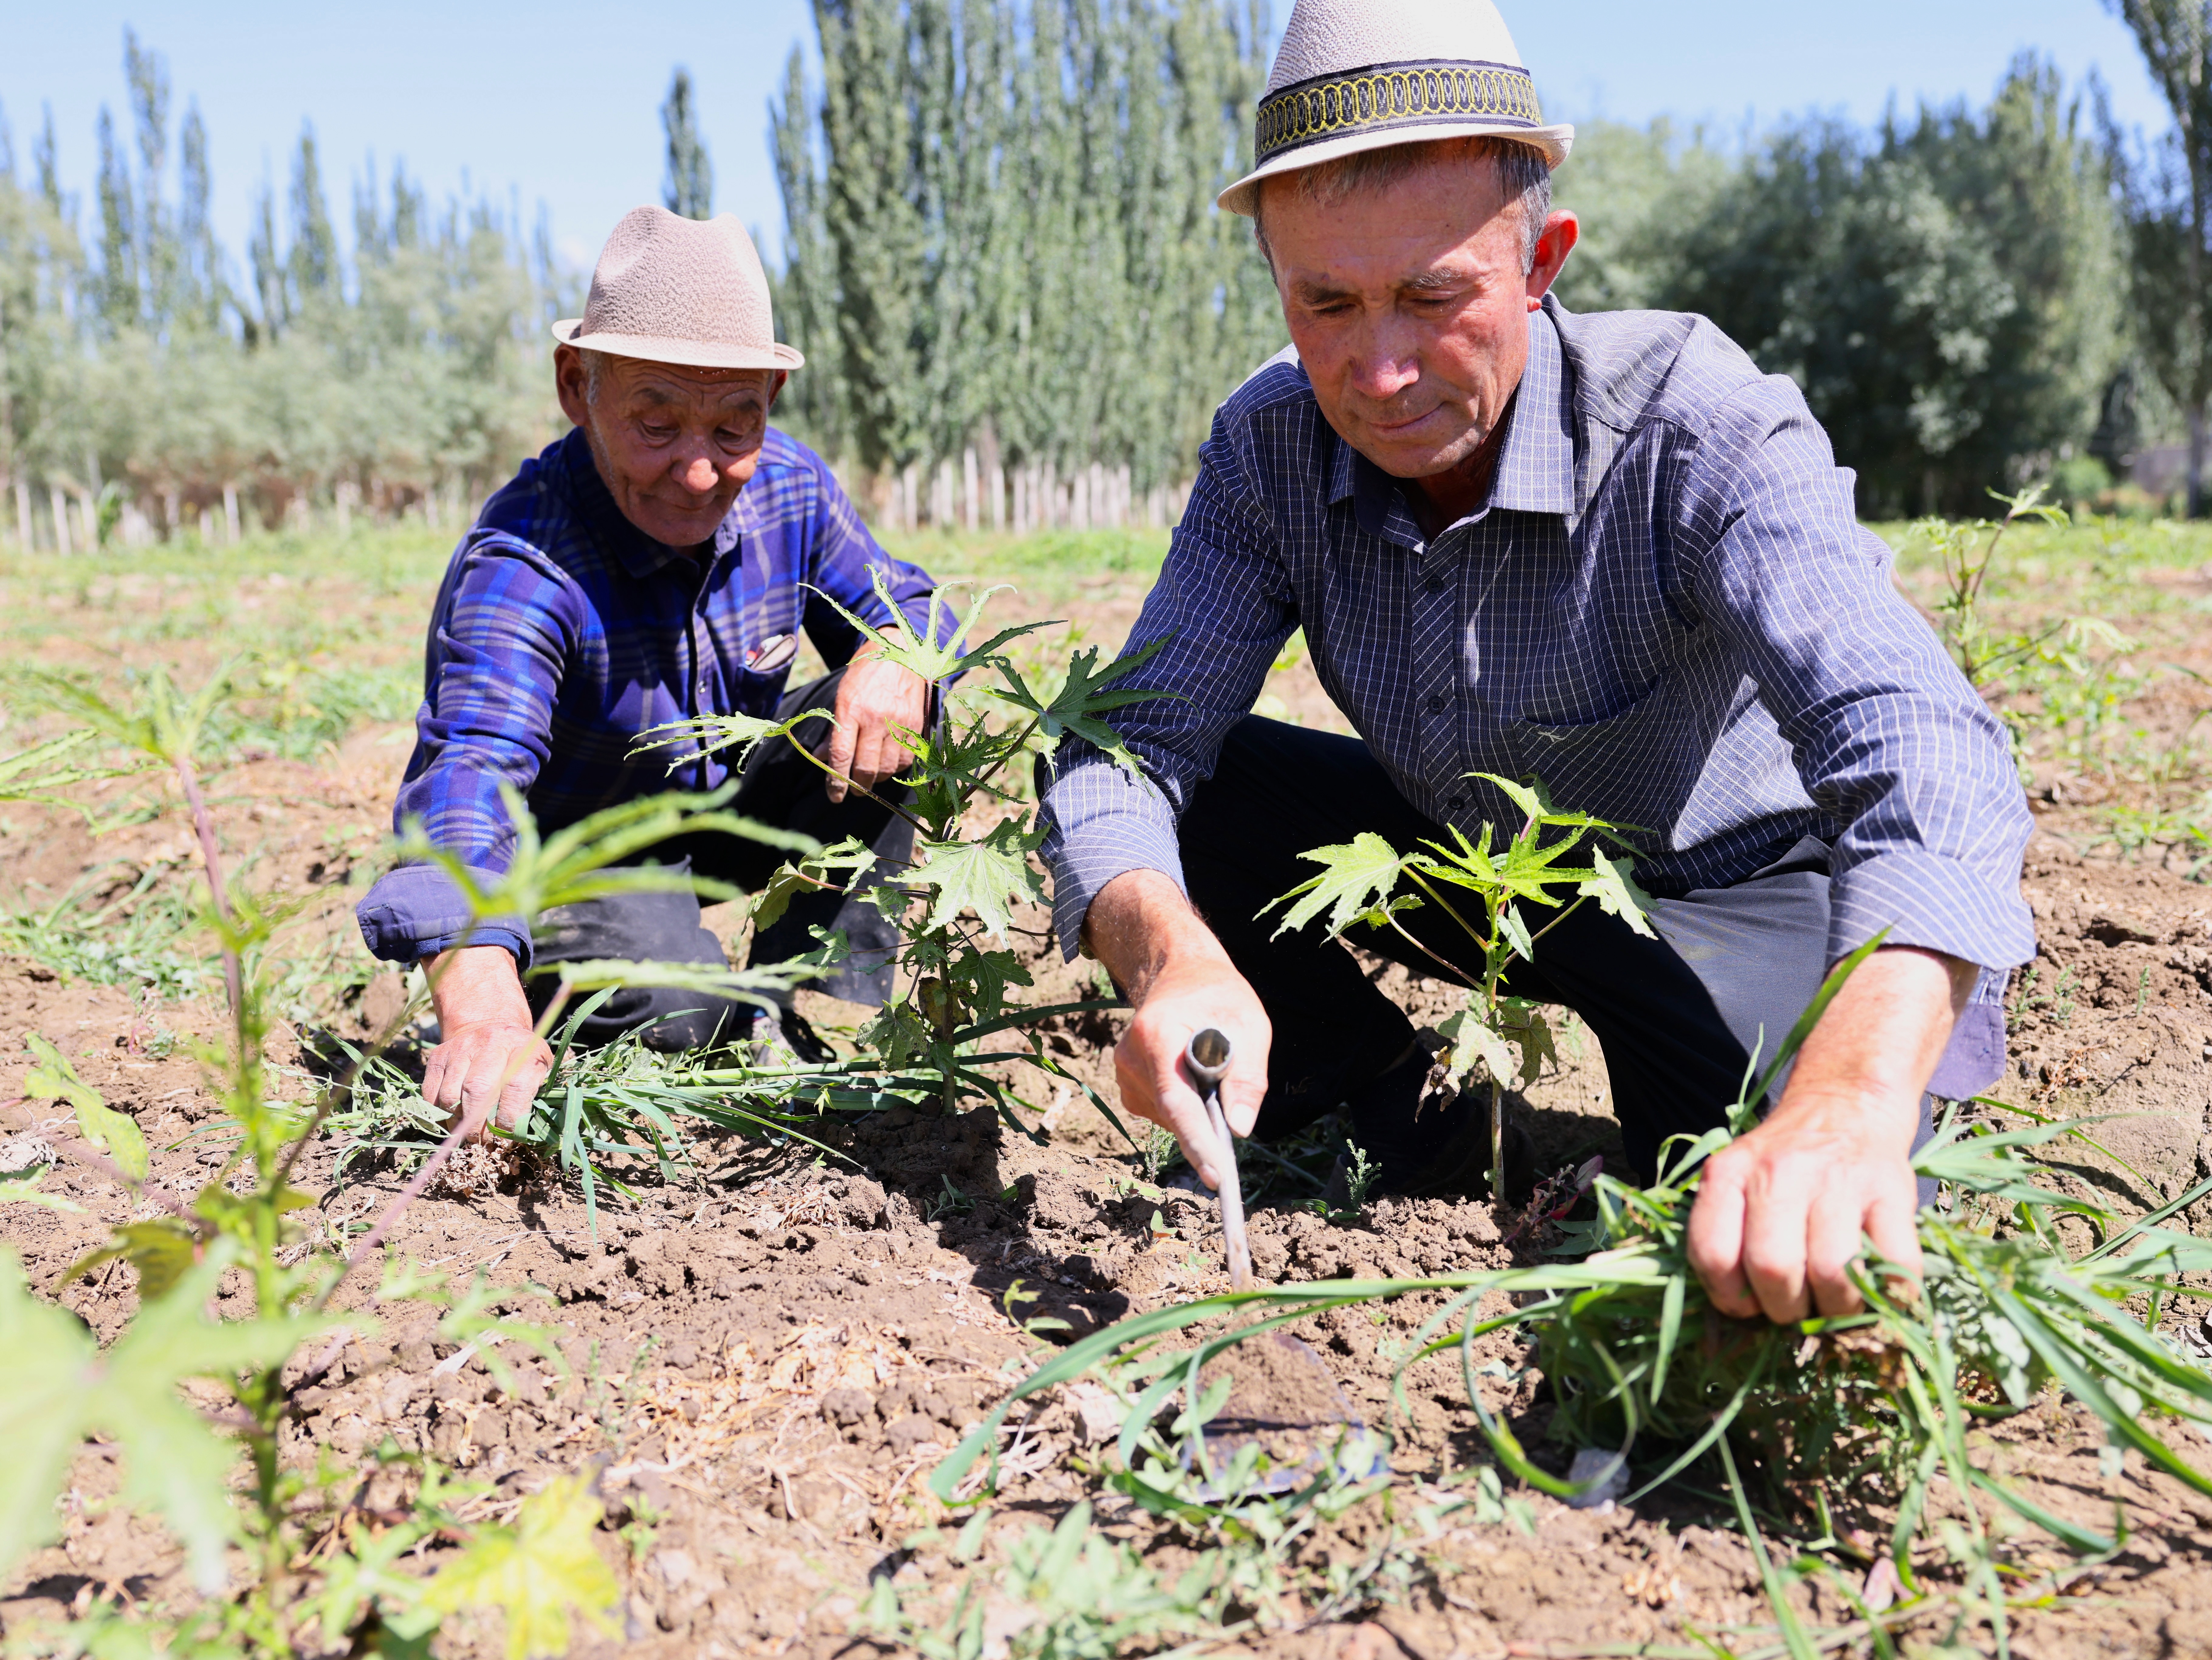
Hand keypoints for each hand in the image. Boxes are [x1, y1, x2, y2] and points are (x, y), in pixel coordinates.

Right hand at [419, 945, 552, 1136]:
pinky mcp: (439, 1055)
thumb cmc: (520, 1057)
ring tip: (466, 1131)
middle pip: (478, 1091)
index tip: (507, 1136)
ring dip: (457, 1121)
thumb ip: (537, 1095)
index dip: (510, 1119)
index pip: (516, 1087)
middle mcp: (492, 1043)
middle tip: (482, 1141)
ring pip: (451, 1095)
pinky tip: (452, 1117)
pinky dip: (439, 1112)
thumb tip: (521, 1132)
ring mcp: (461, 1047)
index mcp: (524, 1049)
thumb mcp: (540, 1067)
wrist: (489, 1024)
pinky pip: (431, 1093)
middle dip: (478, 1126)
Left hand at [821, 630, 927, 802]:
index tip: (834, 797)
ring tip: (870, 779)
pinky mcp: (916, 725)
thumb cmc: (864, 675)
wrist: (900, 652)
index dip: (836, 781)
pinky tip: (888, 765)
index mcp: (851, 709)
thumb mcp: (842, 696)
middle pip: (866, 767)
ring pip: (888, 768)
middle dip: (858, 786)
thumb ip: (833, 729)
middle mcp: (875, 718)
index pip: (841, 755)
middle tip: (854, 791)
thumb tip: (821, 758)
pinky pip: (906, 759)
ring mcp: (899, 723)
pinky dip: (896, 768)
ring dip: (877, 779)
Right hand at [1088, 870, 1270, 1190]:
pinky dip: (1183, 1106)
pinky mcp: (1126, 1080)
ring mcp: (1123, 1069)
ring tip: (1213, 1071)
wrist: (1183, 973)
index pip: (1176, 1103)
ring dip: (1197, 1111)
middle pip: (1172, 1115)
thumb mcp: (1250, 1026)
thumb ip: (1247, 1078)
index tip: (1218, 1176)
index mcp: (1157, 1036)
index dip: (1198, 1143)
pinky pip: (1160, 1111)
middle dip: (1206, 1126)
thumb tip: (1240, 1130)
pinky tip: (1194, 1077)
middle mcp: (1130, 1055)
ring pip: (1167, 1117)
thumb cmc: (1220, 997)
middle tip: (1234, 1109)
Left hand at [1685, 1092, 1921, 1322]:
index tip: (1749, 1304)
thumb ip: (1724, 1237)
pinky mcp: (1892, 1190)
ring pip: (1833, 1275)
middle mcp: (1779, 1172)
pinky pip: (1895, 1265)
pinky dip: (1891, 1295)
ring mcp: (1839, 1179)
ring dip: (1838, 1309)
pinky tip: (1880, 1290)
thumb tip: (1738, 1316)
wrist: (1844, 1103)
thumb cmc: (1783, 1163)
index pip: (1713, 1254)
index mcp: (1729, 1174)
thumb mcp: (1736, 1181)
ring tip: (1837, 1299)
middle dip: (1785, 1310)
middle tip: (1798, 1307)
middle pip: (1774, 1271)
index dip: (1730, 1298)